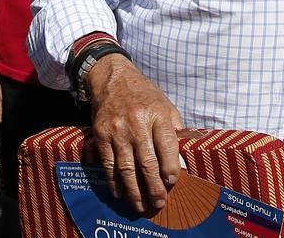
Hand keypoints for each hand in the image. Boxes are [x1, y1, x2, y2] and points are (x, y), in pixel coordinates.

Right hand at [86, 54, 182, 214]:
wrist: (113, 78)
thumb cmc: (143, 93)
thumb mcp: (165, 103)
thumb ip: (174, 127)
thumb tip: (181, 155)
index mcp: (157, 113)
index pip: (167, 146)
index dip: (171, 168)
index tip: (172, 182)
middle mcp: (137, 122)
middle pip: (147, 162)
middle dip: (154, 187)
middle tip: (159, 203)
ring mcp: (117, 130)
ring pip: (127, 168)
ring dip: (134, 191)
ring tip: (140, 205)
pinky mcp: (101, 135)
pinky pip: (108, 164)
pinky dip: (114, 181)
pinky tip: (120, 192)